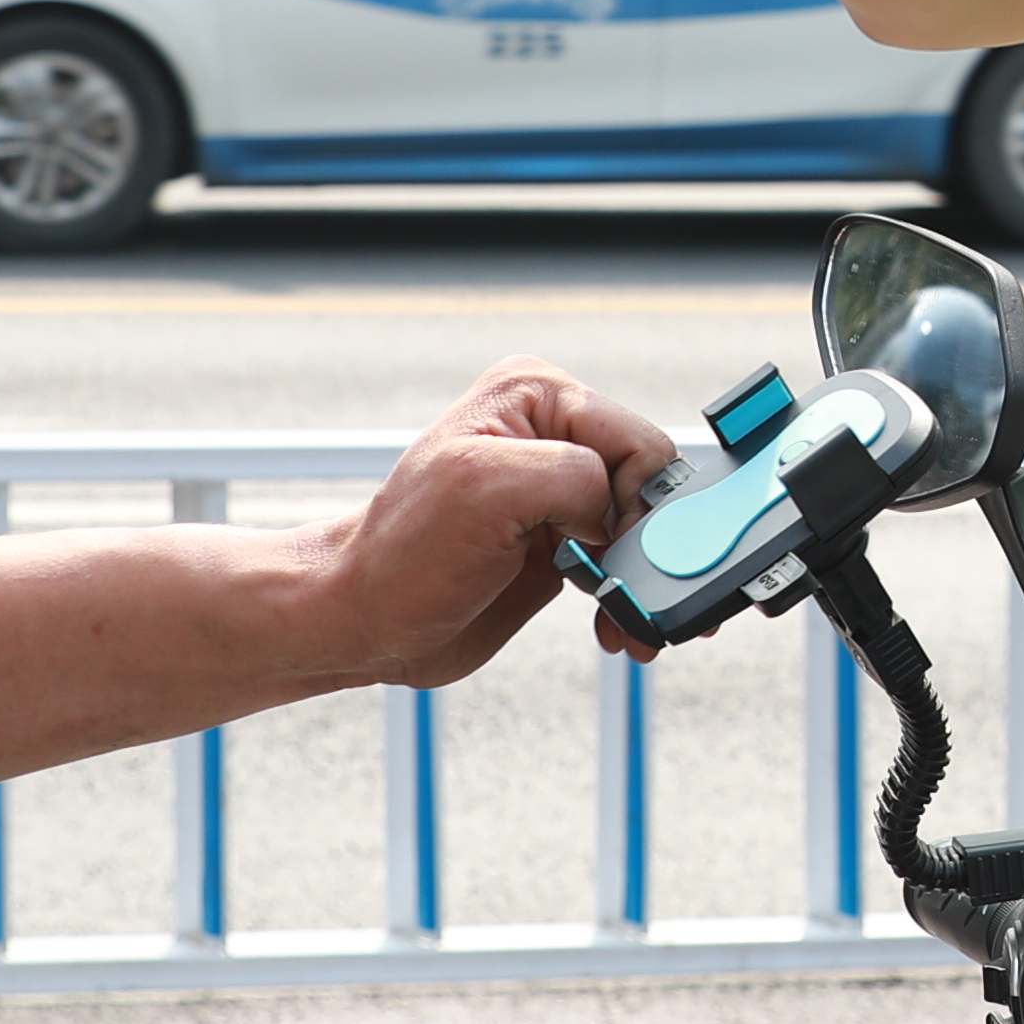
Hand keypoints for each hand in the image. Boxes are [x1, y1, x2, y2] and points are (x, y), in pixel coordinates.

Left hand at [307, 360, 677, 691]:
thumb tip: (625, 512)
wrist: (365, 623)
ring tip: (633, 623)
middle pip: (650, 485)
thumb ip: (574, 476)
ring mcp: (557, 493)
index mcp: (535, 395)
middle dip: (658, 548)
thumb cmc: (404, 555)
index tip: (625, 555)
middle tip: (648, 600)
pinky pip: (626, 565)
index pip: (635, 440)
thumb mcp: (487, 488)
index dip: (642, 502)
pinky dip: (633, 601)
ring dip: (650, 584)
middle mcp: (552, 436)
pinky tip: (617, 627)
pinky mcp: (561, 543)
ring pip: (646, 531)